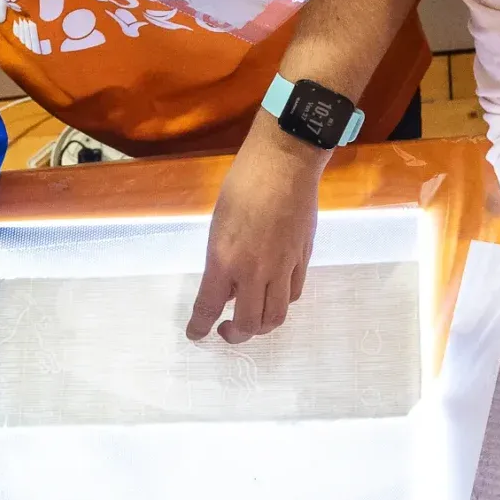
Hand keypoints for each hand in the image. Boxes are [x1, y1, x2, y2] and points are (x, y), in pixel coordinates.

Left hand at [187, 128, 322, 342]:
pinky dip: (280, 303)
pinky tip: (273, 296)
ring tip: (251, 321)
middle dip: (234, 335)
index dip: (200, 327)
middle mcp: (255, 271)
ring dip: (260, 327)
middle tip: (226, 330)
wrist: (285, 164)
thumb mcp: (220, 224)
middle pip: (249, 324)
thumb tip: (230, 284)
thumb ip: (223, 259)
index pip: (209, 306)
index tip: (196, 335)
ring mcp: (283, 267)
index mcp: (225, 260)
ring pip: (275, 317)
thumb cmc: (243, 184)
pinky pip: (292, 294)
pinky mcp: (303, 259)